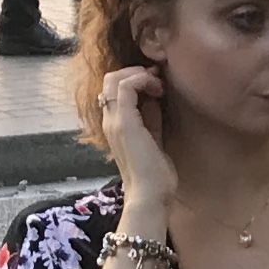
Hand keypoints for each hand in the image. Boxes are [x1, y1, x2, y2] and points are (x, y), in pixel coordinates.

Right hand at [95, 63, 175, 221]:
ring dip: (140, 74)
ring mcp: (114, 121)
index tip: (158, 85)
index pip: (114, 89)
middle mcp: (109, 121)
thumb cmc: (154, 174)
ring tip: (158, 84)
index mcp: (115, 125)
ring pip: (114, 78)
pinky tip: (158, 89)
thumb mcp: (154, 139)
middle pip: (110, 79)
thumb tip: (155, 98)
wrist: (150, 195)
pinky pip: (126, 86)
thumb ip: (151, 119)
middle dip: (136, 72)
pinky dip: (143, 80)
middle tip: (158, 80)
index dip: (135, 79)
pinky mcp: (124, 123)